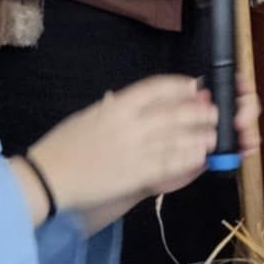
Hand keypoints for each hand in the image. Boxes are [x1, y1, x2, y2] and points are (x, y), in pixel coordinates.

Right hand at [29, 75, 218, 221]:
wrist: (49, 177)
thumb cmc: (63, 145)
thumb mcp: (87, 115)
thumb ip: (113, 107)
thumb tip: (130, 99)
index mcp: (116, 106)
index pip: (155, 88)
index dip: (179, 86)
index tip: (193, 86)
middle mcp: (129, 124)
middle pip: (173, 113)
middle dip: (197, 112)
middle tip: (213, 112)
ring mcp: (135, 150)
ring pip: (177, 139)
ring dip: (199, 136)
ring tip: (213, 134)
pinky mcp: (137, 175)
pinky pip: (169, 165)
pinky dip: (188, 159)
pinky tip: (201, 157)